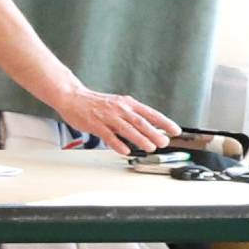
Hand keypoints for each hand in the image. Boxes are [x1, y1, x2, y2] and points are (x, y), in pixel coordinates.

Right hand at [56, 87, 176, 154]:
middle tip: (164, 142)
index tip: (175, 130)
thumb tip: (147, 127)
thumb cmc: (95, 103)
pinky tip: (125, 150)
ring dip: (140, 139)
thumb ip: (131, 115)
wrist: (72, 97)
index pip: (150, 113)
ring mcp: (107, 117)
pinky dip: (117, 143)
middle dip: (154, 132)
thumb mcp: (117, 104)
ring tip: (150, 147)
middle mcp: (120, 109)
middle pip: (141, 122)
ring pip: (127, 128)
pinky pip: (108, 136)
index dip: (164, 122)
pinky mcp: (95, 124)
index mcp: (127, 103)